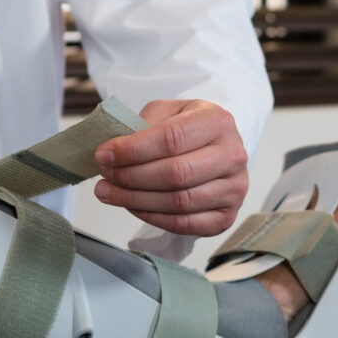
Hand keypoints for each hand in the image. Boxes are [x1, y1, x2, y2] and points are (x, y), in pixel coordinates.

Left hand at [93, 99, 248, 235]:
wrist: (217, 148)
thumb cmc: (188, 129)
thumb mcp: (167, 112)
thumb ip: (142, 126)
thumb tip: (111, 153)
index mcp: (218, 121)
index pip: (171, 138)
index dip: (133, 150)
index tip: (104, 155)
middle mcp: (233, 156)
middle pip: (175, 173)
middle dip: (131, 177)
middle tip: (105, 176)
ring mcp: (234, 190)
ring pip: (178, 202)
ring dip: (136, 200)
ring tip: (110, 192)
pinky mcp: (226, 217)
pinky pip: (183, 224)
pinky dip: (151, 217)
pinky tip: (132, 206)